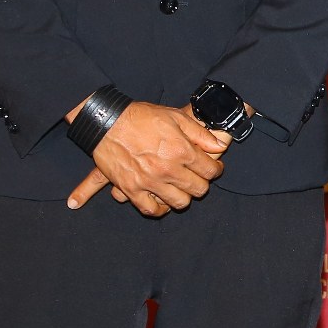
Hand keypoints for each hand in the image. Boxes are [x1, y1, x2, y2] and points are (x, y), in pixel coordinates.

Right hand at [67, 102, 228, 214]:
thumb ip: (200, 134)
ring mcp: (149, 181)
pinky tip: (163, 202)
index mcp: (181, 151)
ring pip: (179, 202)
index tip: (214, 168)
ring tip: (182, 188)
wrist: (107, 123)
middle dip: (202, 183)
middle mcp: (167, 169)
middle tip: (198, 178)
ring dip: (184, 196)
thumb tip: (220, 146)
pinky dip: (159, 209)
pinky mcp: (131, 189)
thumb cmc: (141, 117)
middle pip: (198, 189)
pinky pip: (150, 209)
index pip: (210, 171)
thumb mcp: (176, 117)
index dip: (216, 170)